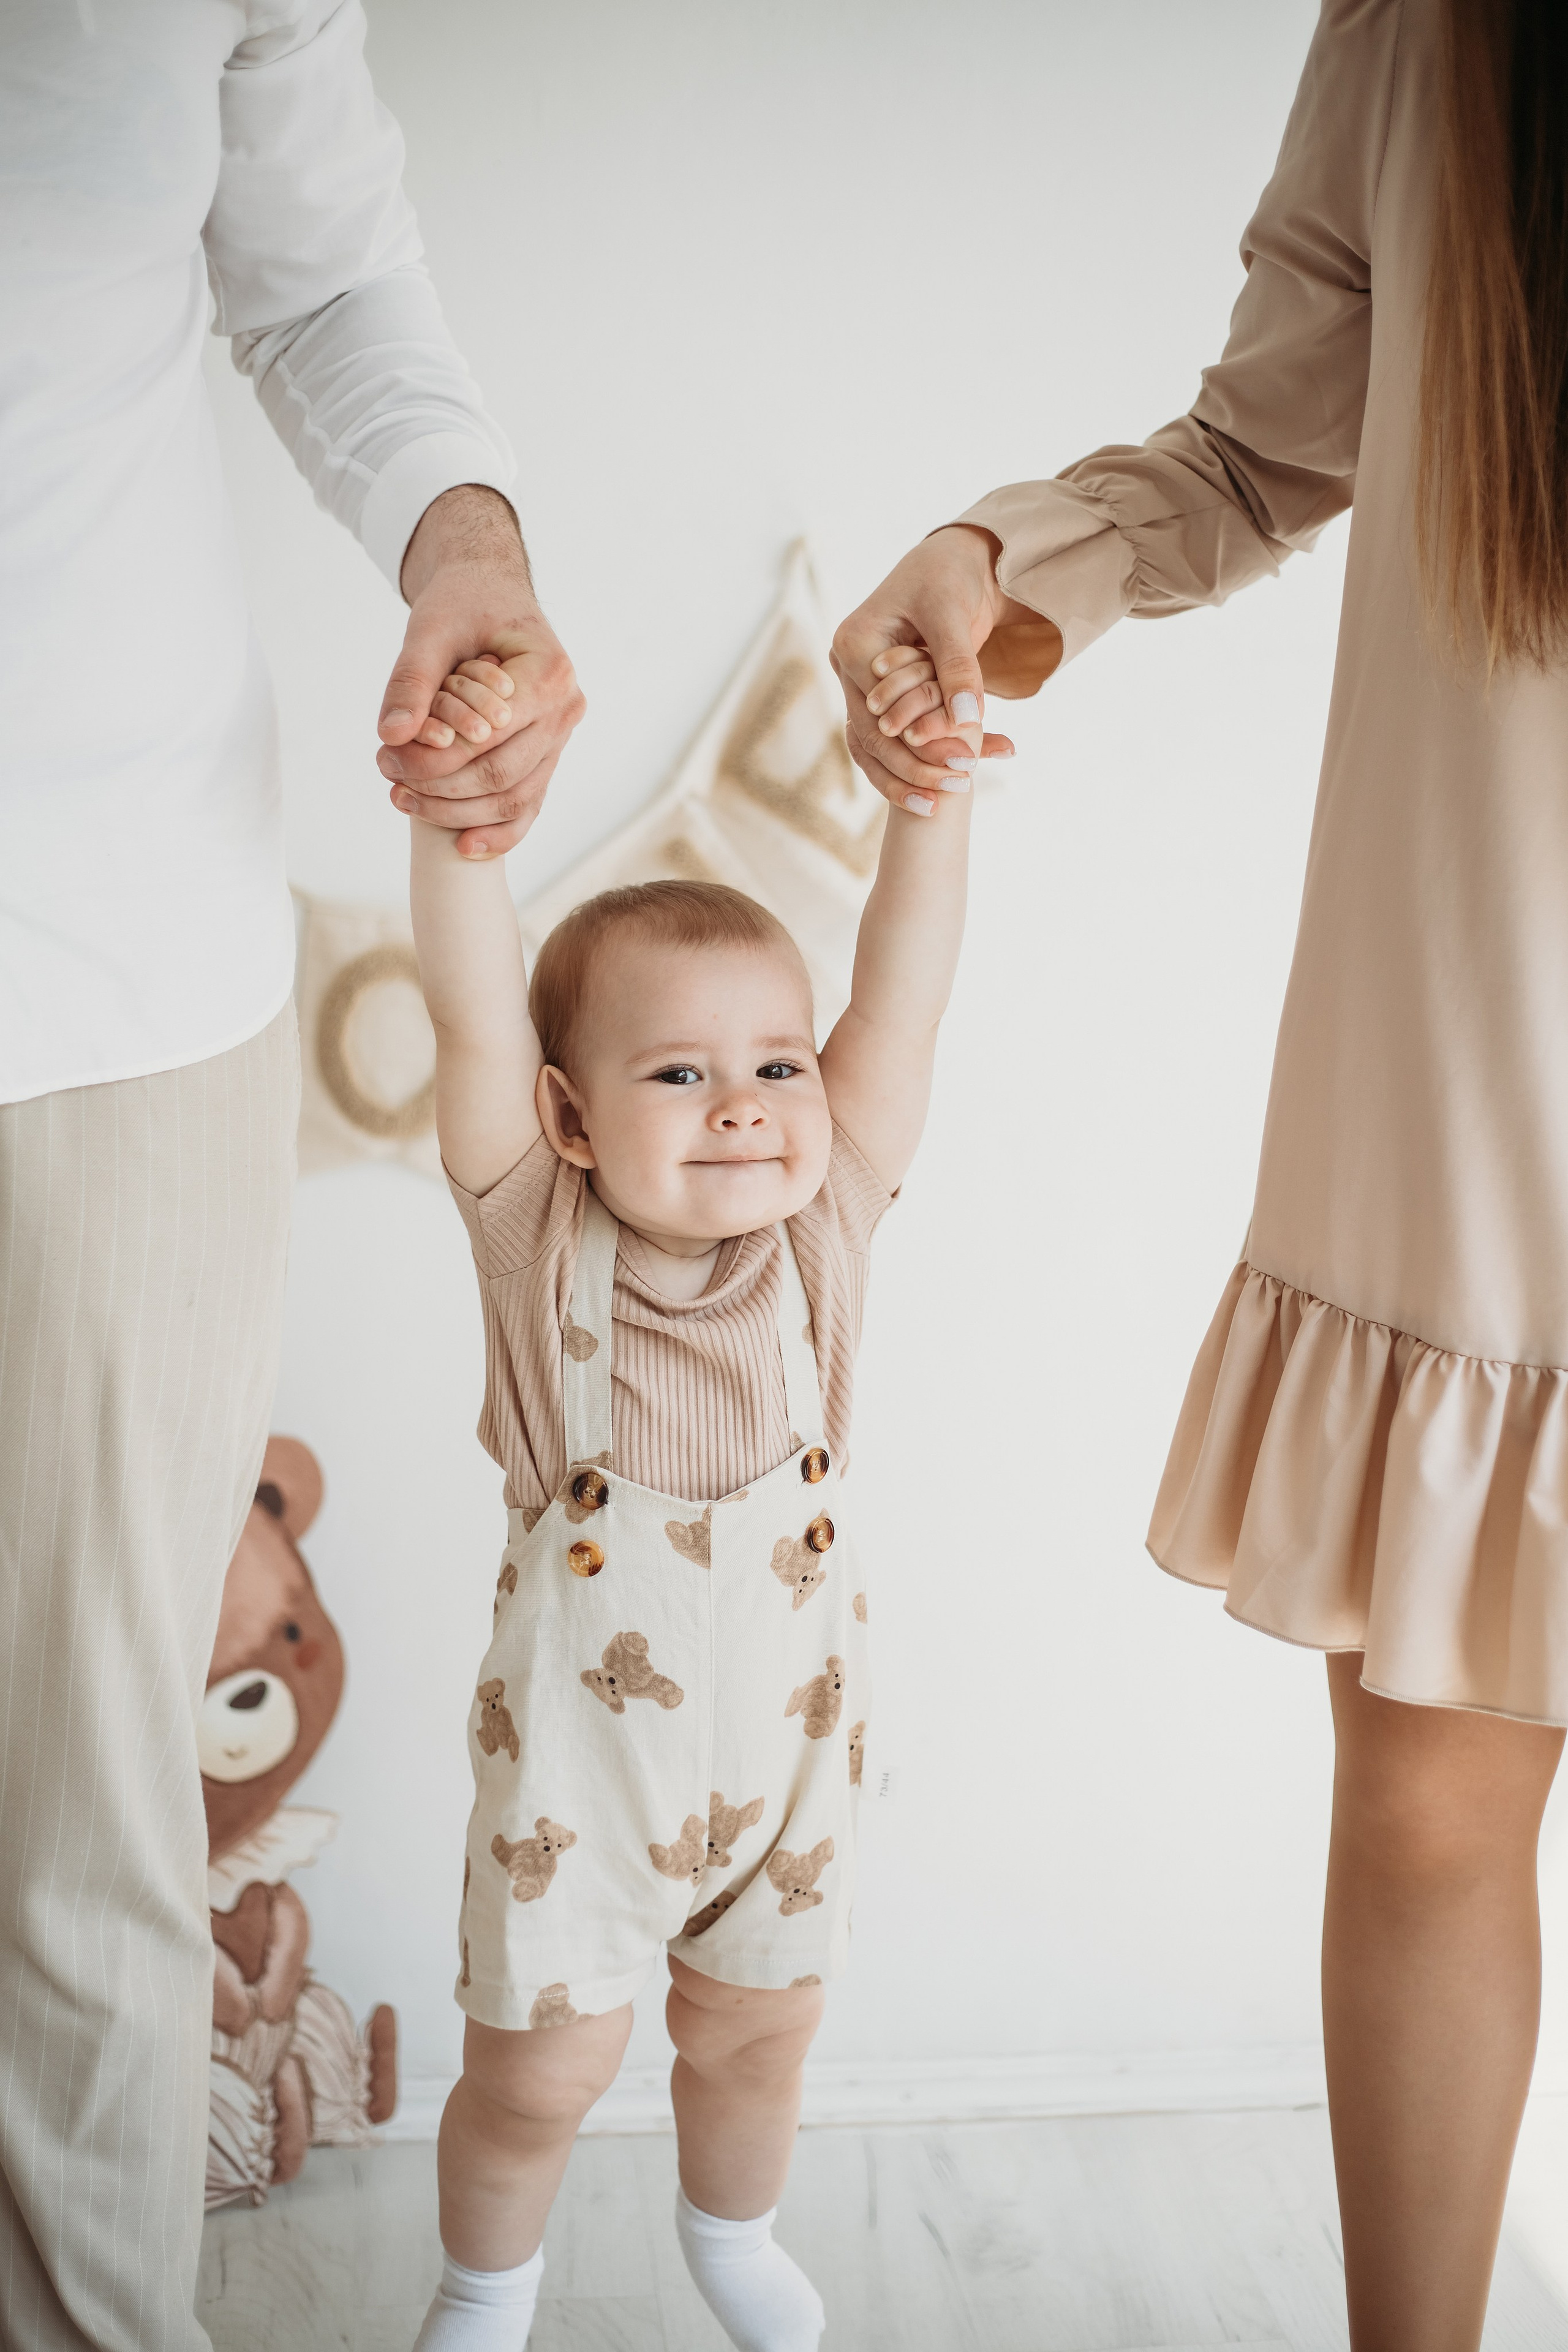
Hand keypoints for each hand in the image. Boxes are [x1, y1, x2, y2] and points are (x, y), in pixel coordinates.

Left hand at [376, 485, 585, 857]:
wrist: (490, 593)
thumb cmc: (463, 603)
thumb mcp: (429, 628)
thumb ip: (411, 680)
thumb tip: (390, 736)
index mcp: (550, 673)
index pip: (492, 737)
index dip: (437, 758)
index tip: (386, 758)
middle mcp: (566, 709)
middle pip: (503, 775)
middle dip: (441, 788)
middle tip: (388, 780)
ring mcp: (561, 737)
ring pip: (515, 798)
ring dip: (458, 812)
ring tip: (403, 800)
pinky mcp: (547, 755)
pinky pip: (528, 805)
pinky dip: (499, 832)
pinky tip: (463, 847)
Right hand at [831, 523, 1061, 809]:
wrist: (949, 564)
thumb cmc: (947, 578)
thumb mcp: (953, 616)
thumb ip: (958, 665)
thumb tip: (967, 718)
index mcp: (853, 643)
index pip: (881, 710)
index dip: (921, 741)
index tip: (967, 762)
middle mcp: (847, 668)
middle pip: (874, 736)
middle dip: (919, 765)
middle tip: (964, 782)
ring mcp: (859, 686)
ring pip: (875, 748)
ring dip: (913, 775)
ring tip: (953, 796)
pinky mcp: (877, 697)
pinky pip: (887, 743)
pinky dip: (915, 765)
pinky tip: (941, 791)